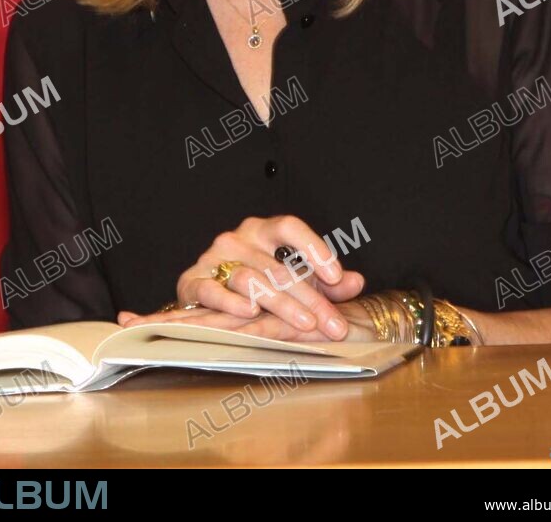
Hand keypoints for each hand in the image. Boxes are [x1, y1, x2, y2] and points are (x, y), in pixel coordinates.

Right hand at [117, 214, 364, 339]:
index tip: (336, 276)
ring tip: (305, 324)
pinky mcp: (193, 280)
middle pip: (277, 265)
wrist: (205, 293)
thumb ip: (326, 281)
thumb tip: (356, 281)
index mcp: (263, 230)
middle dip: (310, 297)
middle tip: (332, 323)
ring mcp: (214, 258)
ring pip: (250, 279)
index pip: (290, 227)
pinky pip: (212, 289)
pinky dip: (231, 302)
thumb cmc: (255, 283)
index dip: (314, 248)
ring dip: (280, 304)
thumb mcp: (295, 279)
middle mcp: (238, 238)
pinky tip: (251, 312)